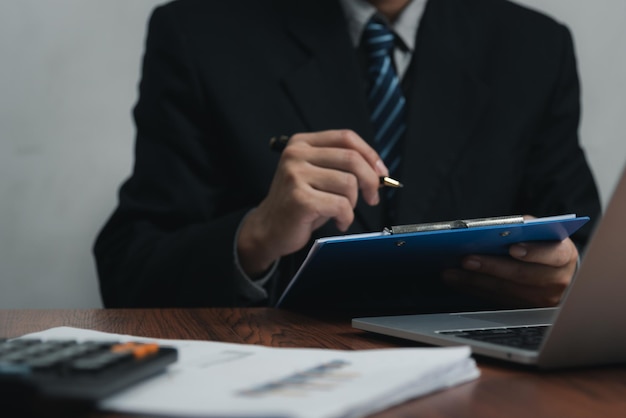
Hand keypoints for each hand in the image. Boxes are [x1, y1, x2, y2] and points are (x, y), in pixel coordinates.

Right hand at [237, 129, 387, 276]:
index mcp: (302, 143)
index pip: (346, 137)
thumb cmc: (299, 203)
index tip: (381, 173)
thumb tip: (379, 171)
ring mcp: (295, 176)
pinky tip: (339, 222)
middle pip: (351, 158)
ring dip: (353, 203)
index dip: (370, 154)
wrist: (269, 229)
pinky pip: (341, 205)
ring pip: (348, 183)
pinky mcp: (300, 199)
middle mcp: (296, 155)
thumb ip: (342, 166)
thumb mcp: (318, 175)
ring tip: (343, 212)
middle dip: (370, 180)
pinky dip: (346, 217)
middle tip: (372, 197)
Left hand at [442, 237, 578, 307]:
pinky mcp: (525, 309)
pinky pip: (497, 300)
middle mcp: (557, 281)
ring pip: (506, 291)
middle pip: (522, 275)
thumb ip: (528, 228)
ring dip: (475, 281)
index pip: (553, 254)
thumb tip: (504, 226)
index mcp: (564, 256)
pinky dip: (475, 290)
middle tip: (466, 260)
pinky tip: (459, 281)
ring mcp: (542, 299)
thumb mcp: (544, 233)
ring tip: (452, 272)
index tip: (513, 248)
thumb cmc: (546, 246)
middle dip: (491, 267)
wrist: (559, 272)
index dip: (534, 252)